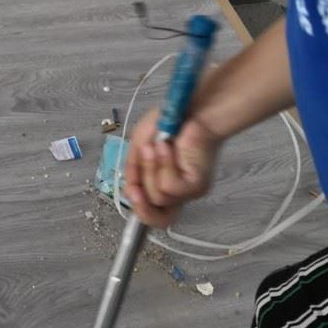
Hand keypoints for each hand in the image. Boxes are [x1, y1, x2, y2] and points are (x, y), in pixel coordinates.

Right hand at [124, 107, 221, 227]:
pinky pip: (170, 185)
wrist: (193, 110)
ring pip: (159, 197)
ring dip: (150, 169)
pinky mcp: (197, 184)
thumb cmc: (170, 124)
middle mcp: (179, 193)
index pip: (154, 215)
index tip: (131, 192)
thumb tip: (130, 189)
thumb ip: (134, 169)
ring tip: (155, 146)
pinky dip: (163, 164)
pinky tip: (166, 146)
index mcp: (164, 184)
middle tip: (135, 186)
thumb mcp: (140, 145)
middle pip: (156, 217)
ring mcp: (189, 191)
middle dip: (140, 200)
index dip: (140, 210)